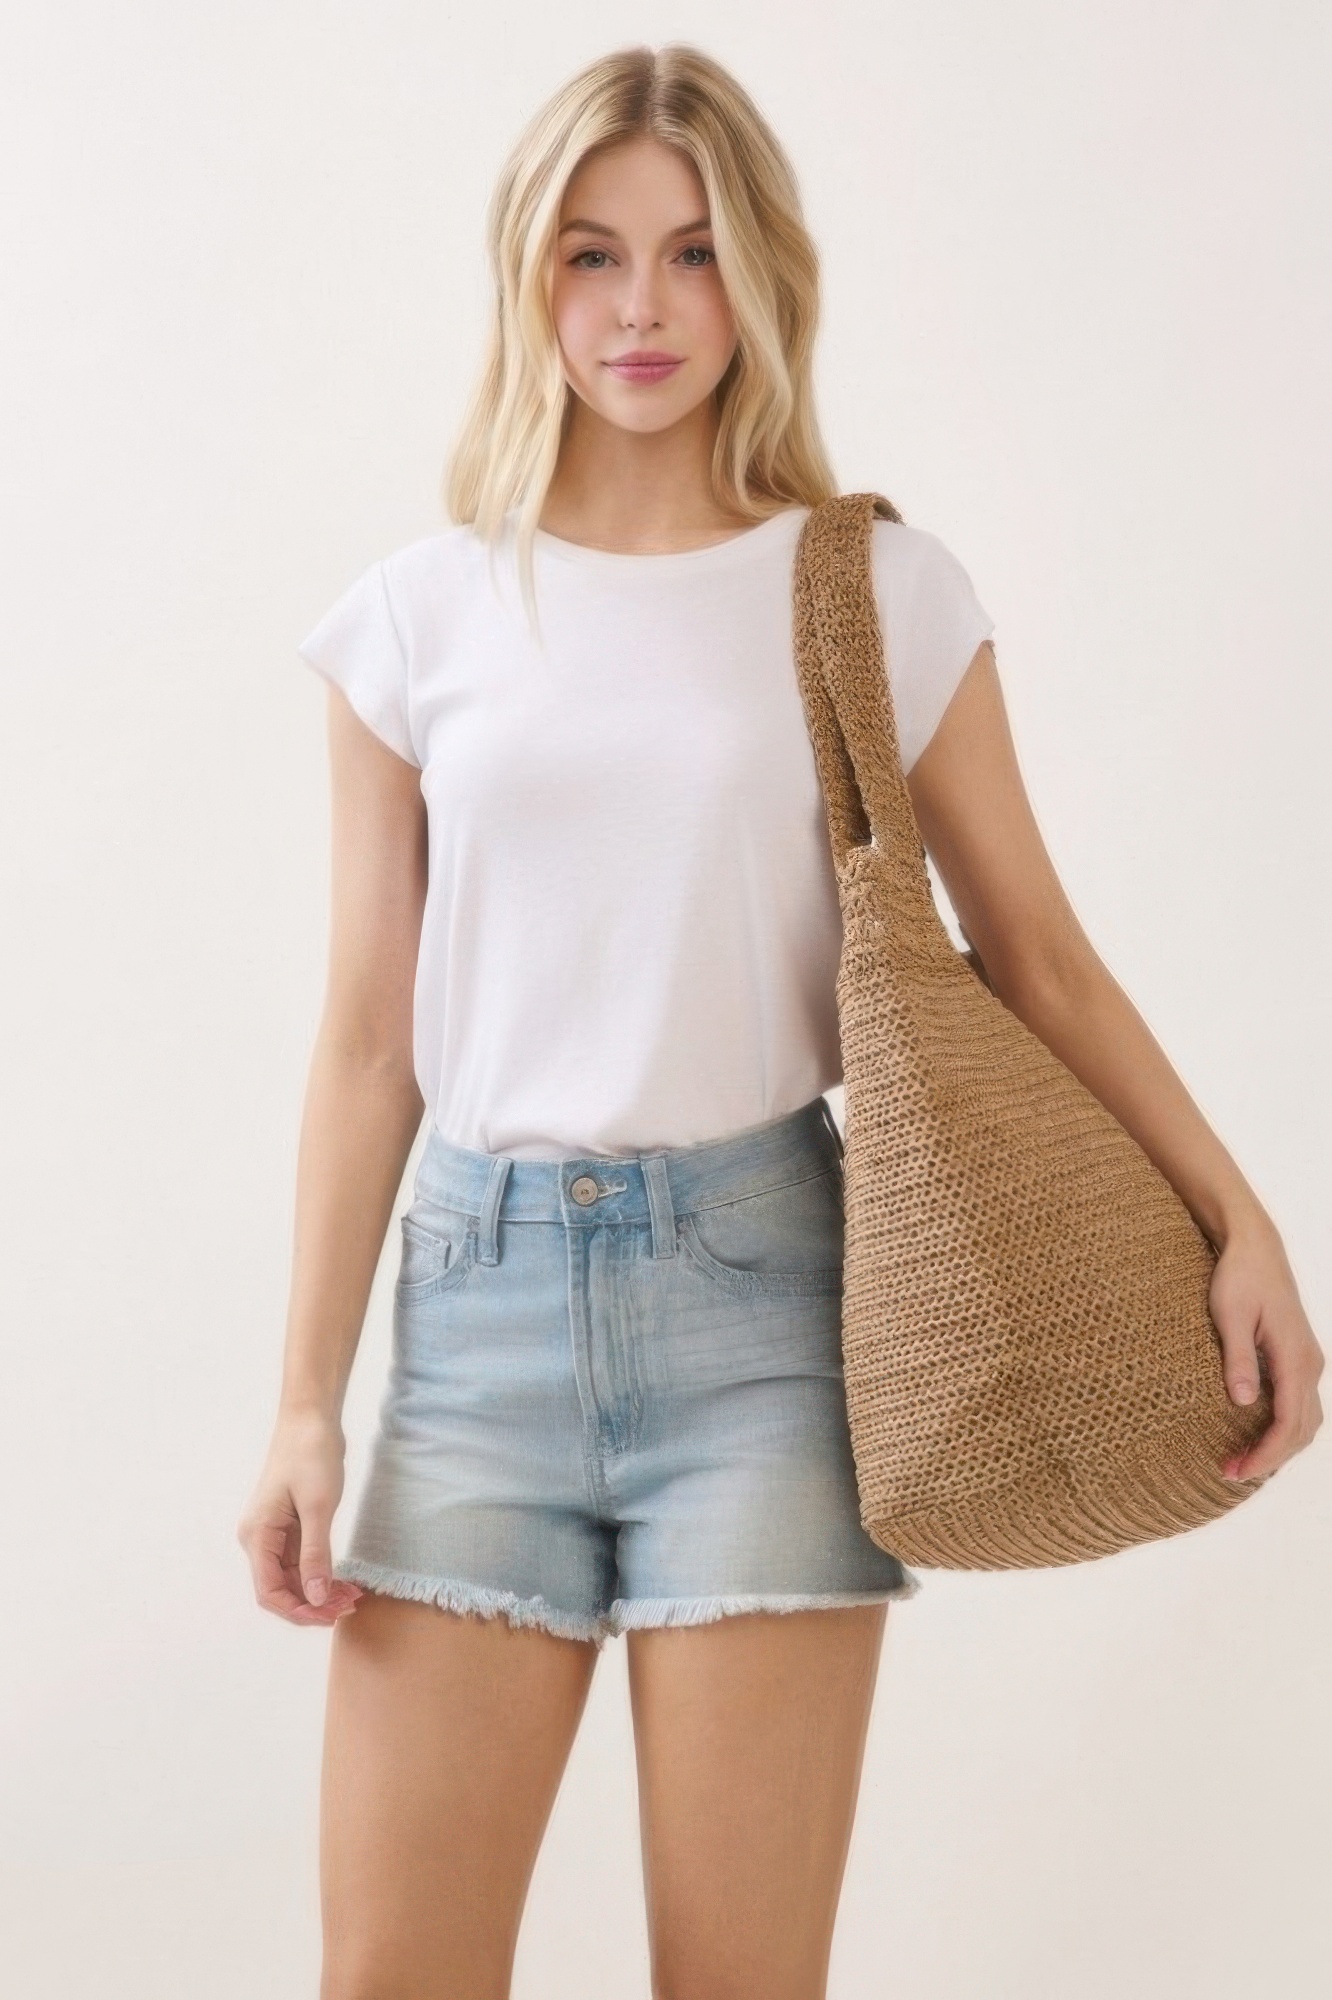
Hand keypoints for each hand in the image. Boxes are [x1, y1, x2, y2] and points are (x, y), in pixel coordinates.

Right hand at [237, 1409, 364, 1625]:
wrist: (311, 1418)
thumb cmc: (311, 1455)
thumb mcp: (318, 1507)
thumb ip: (316, 1555)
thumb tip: (315, 1598)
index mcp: (257, 1536)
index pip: (269, 1592)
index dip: (298, 1611)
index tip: (330, 1617)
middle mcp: (259, 1539)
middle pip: (281, 1589)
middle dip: (312, 1604)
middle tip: (349, 1608)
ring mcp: (274, 1533)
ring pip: (293, 1577)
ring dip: (319, 1592)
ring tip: (352, 1598)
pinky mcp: (289, 1526)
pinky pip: (302, 1561)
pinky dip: (321, 1574)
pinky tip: (344, 1581)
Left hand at [1210, 1218, 1323, 1482]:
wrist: (1255, 1247)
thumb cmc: (1238, 1277)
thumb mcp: (1229, 1314)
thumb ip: (1238, 1358)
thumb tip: (1242, 1402)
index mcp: (1295, 1357)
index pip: (1289, 1422)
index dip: (1265, 1453)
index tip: (1236, 1470)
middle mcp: (1309, 1364)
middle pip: (1302, 1429)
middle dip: (1270, 1457)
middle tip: (1229, 1471)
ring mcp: (1307, 1361)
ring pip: (1305, 1419)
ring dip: (1278, 1445)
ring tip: (1240, 1459)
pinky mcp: (1297, 1358)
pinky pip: (1299, 1404)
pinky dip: (1283, 1428)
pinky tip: (1255, 1435)